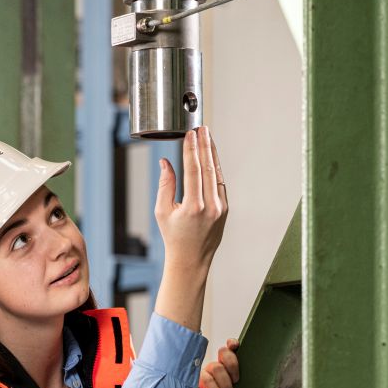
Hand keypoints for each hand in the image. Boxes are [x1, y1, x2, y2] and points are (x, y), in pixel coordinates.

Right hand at [153, 126, 228, 330]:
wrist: (191, 260)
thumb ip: (165, 184)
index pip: (193, 169)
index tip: (191, 134)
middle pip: (208, 167)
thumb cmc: (173, 237)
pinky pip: (220, 184)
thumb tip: (166, 162)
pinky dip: (215, 169)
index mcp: (193, 206)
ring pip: (217, 174)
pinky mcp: (225, 209)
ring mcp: (221, 207)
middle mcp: (210, 206)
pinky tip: (210, 158)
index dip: (192, 149)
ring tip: (207, 138)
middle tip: (202, 128)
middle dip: (204, 145)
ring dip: (212, 154)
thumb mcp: (162, 211)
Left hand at [187, 338, 239, 387]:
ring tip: (237, 380)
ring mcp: (218, 362)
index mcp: (198, 380)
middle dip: (225, 385)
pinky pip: (229, 347)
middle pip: (216, 368)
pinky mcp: (228, 359)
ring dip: (232, 366)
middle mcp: (208, 369)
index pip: (206, 380)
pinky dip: (233, 345)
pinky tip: (236, 346)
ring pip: (224, 354)